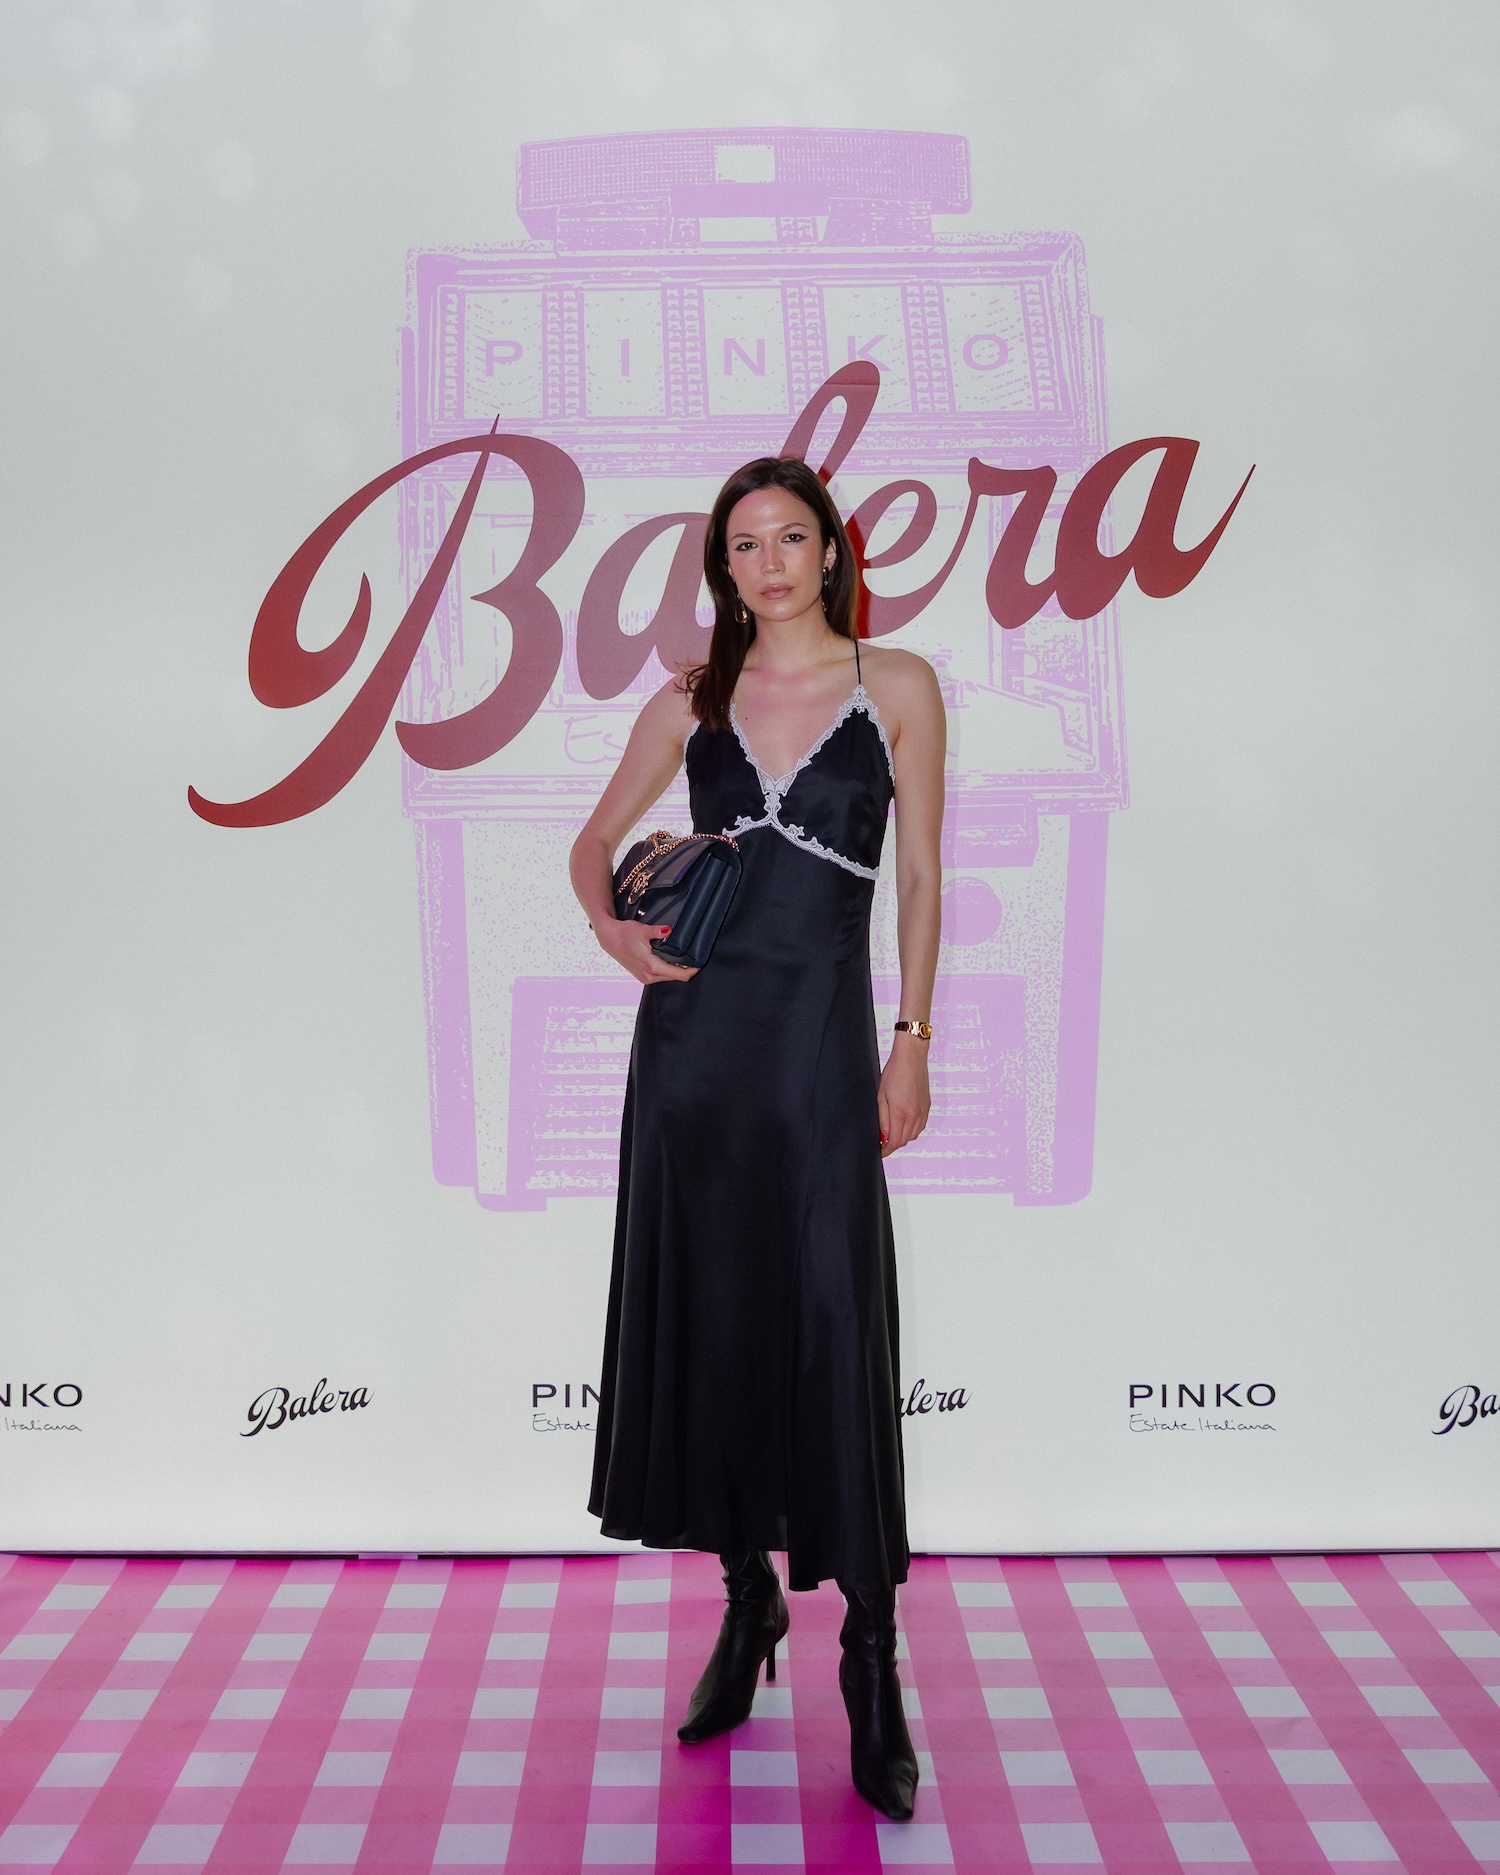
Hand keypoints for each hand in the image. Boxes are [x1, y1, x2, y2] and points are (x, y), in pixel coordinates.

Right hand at [594, 916, 698, 985]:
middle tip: (692, 957)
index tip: (699, 963)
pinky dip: (666, 969)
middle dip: (685, 969)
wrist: (608, 938)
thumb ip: (657, 931)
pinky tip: (667, 959)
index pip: (680, 975)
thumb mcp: (641, 930)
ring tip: (681, 957)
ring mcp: (645, 978)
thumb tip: (669, 930)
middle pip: (675, 977)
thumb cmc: (624, 933)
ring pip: (667, 977)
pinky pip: (660, 976)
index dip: (692, 970)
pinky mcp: (642, 976)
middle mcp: (649, 976)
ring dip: (675, 970)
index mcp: (652, 966)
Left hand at [878, 1033, 929, 1156]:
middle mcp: (914, 1115)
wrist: (911, 1058)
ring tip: (892, 1132)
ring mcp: (923, 1111)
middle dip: (893, 1145)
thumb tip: (883, 1137)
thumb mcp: (881, 1097)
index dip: (886, 1150)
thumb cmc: (893, 1073)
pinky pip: (921, 1126)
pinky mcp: (927, 1106)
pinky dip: (912, 1130)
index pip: (895, 1142)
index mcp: (901, 1113)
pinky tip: (904, 1124)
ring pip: (913, 1135)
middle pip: (904, 1141)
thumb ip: (882, 1119)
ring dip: (903, 1138)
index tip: (879, 1151)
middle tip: (883, 1142)